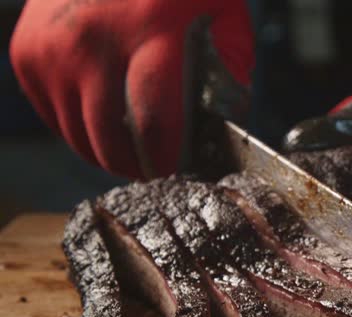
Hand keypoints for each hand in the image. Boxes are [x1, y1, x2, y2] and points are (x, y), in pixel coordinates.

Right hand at [11, 0, 254, 178]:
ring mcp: (54, 46)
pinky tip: (100, 117)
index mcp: (152, 32)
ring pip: (76, 133)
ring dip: (104, 152)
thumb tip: (221, 126)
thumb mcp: (225, 18)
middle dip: (134, 165)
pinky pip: (52, 113)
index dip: (166, 158)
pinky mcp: (28, 49)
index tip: (177, 170)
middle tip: (152, 170)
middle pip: (108, 137)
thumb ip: (229, 72)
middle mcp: (95, 40)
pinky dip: (75, 125)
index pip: (154, 121)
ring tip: (129, 150)